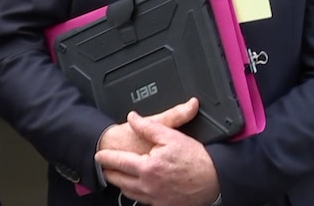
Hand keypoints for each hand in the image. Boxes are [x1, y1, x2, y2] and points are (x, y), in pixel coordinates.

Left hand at [95, 99, 219, 205]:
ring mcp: (156, 198)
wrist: (215, 181)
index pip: (118, 163)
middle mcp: (148, 186)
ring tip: (116, 176)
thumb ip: (148, 126)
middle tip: (103, 167)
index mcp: (147, 168)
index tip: (98, 155)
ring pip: (130, 193)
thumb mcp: (171, 135)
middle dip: (109, 173)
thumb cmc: (196, 160)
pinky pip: (142, 201)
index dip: (105, 158)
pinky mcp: (163, 205)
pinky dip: (135, 194)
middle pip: (120, 181)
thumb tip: (133, 117)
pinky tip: (136, 188)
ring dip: (120, 184)